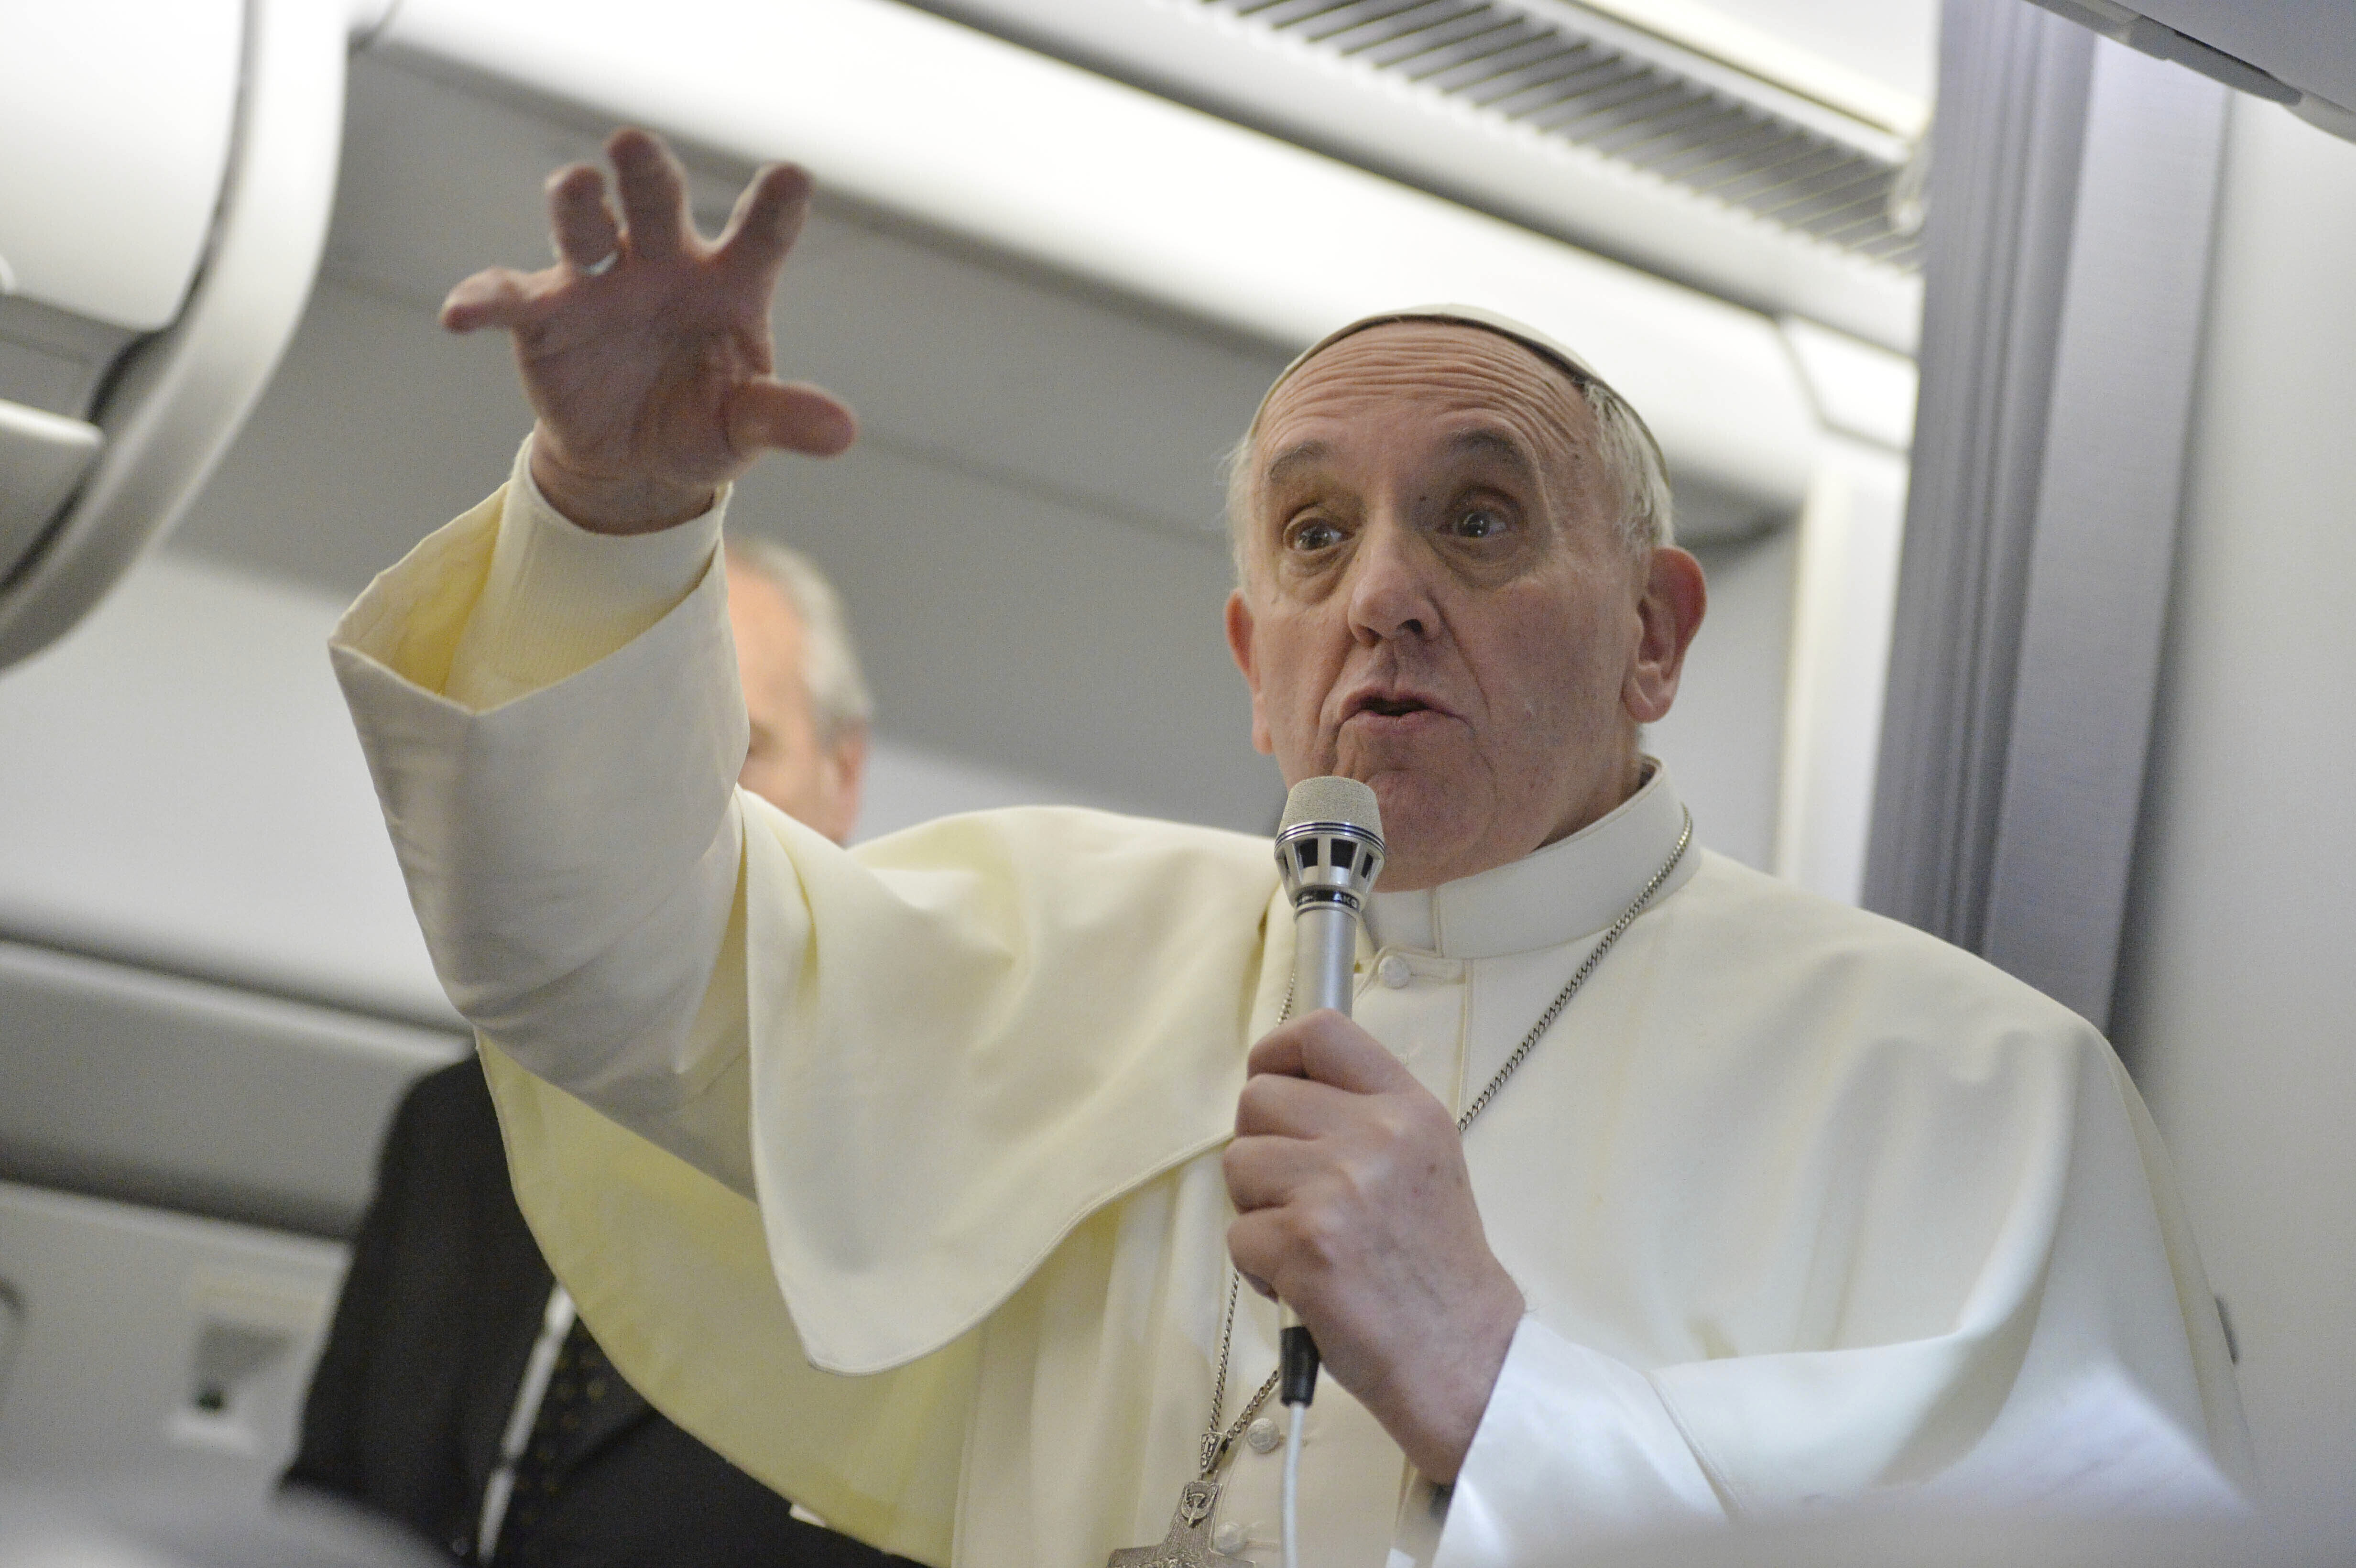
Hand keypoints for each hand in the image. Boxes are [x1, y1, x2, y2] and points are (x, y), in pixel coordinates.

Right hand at [441, 128, 856, 533]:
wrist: (634, 461)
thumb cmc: (700, 422)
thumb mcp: (743, 427)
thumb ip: (783, 418)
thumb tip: (843, 432)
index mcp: (729, 284)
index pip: (760, 234)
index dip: (776, 205)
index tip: (793, 175)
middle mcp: (663, 266)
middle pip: (656, 203)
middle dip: (646, 172)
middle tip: (635, 145)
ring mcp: (598, 284)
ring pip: (584, 229)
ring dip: (576, 206)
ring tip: (573, 187)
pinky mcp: (543, 317)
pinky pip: (507, 299)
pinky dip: (482, 302)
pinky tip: (460, 314)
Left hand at [1223, 1011, 1524, 1481]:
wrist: (1466, 1357)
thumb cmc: (1435, 1267)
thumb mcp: (1423, 1161)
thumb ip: (1363, 1117)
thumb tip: (1280, 1088)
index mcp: (1408, 1108)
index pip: (1322, 1032)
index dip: (1276, 1052)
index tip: (1272, 1083)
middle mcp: (1376, 1135)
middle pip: (1257, 1099)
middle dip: (1261, 1148)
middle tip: (1297, 1195)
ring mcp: (1338, 1188)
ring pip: (1238, 1165)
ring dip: (1257, 1210)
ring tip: (1309, 1243)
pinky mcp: (1304, 1245)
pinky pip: (1237, 1234)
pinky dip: (1259, 1267)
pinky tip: (1307, 1283)